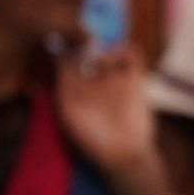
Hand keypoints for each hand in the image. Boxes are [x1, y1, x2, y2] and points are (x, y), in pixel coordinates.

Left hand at [58, 38, 160, 188]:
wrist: (125, 155)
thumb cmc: (92, 139)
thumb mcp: (70, 110)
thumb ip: (65, 83)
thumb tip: (60, 55)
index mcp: (74, 86)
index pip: (65, 56)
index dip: (62, 46)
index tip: (58, 41)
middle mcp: (93, 79)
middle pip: (86, 46)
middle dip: (80, 39)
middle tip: (78, 41)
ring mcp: (114, 77)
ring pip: (107, 45)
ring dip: (100, 43)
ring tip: (94, 53)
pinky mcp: (134, 78)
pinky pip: (131, 53)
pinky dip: (121, 49)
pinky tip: (112, 60)